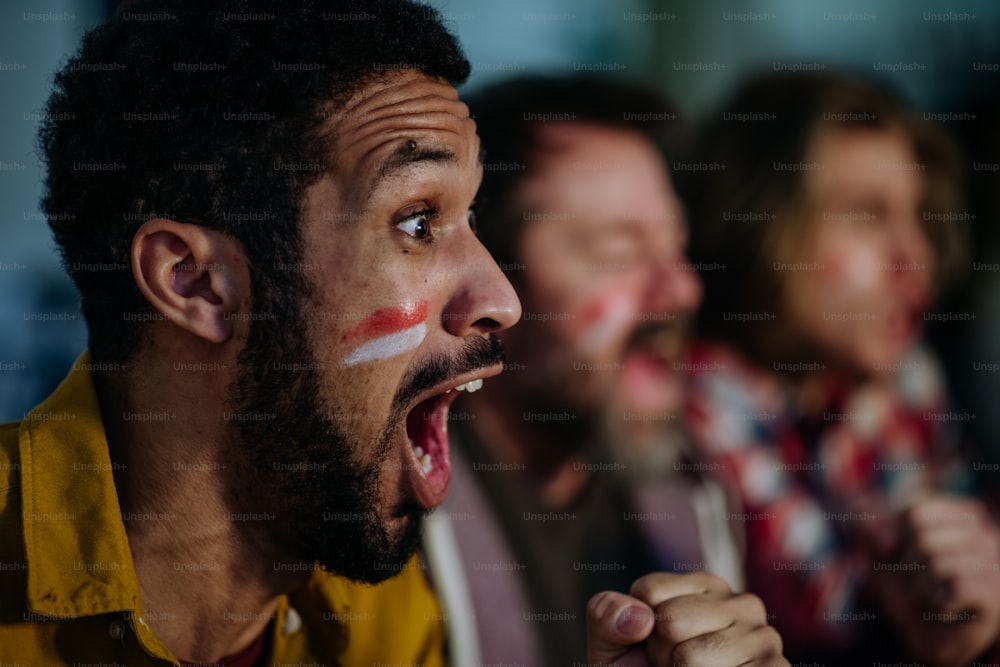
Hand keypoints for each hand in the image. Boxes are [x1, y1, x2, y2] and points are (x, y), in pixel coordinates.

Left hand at [586, 571, 788, 665]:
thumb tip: (640, 618)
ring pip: (689, 657)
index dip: (637, 627)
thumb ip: (607, 617)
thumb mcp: (612, 645)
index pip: (649, 592)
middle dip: (660, 654)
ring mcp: (764, 637)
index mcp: (703, 585)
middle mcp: (741, 602)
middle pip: (669, 621)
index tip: (652, 644)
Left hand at [867, 494, 999, 666]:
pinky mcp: (995, 597)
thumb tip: (885, 542)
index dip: (898, 540)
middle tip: (922, 580)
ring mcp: (994, 566)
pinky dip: (939, 602)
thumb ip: (870, 527)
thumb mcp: (880, 546)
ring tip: (933, 595)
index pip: (914, 515)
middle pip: (924, 539)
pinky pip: (958, 588)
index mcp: (962, 514)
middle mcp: (986, 536)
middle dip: (910, 565)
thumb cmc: (905, 580)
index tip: (910, 556)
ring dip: (922, 587)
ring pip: (938, 564)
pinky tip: (945, 609)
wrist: (922, 631)